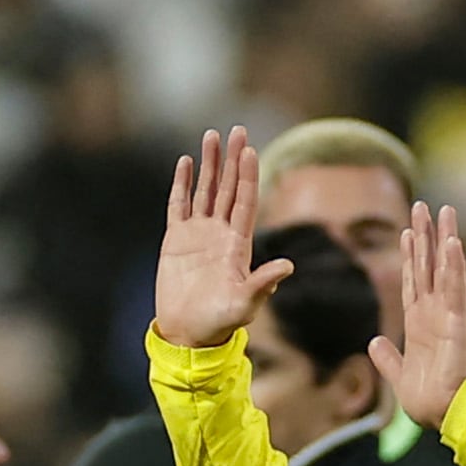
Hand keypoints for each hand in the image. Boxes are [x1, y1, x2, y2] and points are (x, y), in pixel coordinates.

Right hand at [156, 127, 294, 347]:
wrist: (189, 334)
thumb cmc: (220, 323)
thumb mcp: (245, 304)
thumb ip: (264, 283)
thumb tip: (289, 266)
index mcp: (238, 244)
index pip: (245, 202)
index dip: (247, 176)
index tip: (250, 150)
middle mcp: (220, 233)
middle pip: (228, 188)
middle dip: (232, 160)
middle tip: (236, 130)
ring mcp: (198, 234)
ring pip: (205, 191)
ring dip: (208, 164)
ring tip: (210, 136)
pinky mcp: (176, 240)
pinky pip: (179, 205)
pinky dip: (182, 184)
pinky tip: (185, 162)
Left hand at [370, 202, 465, 429]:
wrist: (443, 416)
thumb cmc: (427, 400)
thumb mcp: (398, 376)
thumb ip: (387, 358)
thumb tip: (374, 342)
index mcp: (419, 324)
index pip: (414, 280)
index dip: (410, 255)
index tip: (407, 230)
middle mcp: (434, 314)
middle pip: (429, 266)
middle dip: (426, 236)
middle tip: (424, 206)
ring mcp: (447, 315)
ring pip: (445, 268)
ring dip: (444, 239)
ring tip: (444, 211)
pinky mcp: (457, 323)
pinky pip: (455, 288)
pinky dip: (454, 265)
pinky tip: (453, 242)